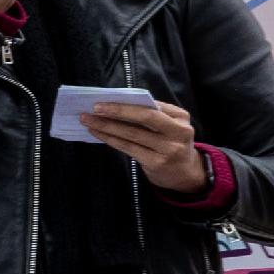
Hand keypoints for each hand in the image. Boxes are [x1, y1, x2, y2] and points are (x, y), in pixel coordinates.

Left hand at [77, 95, 209, 195]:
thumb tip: (116, 103)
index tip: (104, 99)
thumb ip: (152, 114)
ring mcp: (168, 149)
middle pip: (145, 118)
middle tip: (94, 108)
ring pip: (132, 134)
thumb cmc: (170, 143)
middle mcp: (179, 132)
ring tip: (87, 120)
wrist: (185, 173)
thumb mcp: (170, 126)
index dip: (127, 103)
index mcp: (181, 117)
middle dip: (117, 111)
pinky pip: (128, 147)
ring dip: (107, 126)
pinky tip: (96, 133)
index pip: (152, 106)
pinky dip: (110, 139)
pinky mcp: (156, 163)